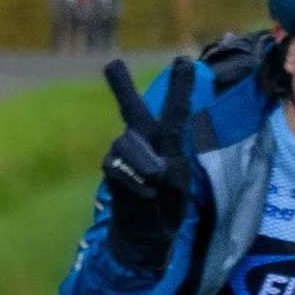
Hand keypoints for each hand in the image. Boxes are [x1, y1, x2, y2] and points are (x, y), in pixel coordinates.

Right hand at [100, 56, 195, 270]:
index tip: (183, 60)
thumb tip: (147, 162)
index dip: (179, 86)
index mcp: (168, 140)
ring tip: (155, 180)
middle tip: (112, 64)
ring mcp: (125, 154)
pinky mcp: (112, 170)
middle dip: (121, 86)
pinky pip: (117, 165)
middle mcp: (145, 141)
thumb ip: (164, 166)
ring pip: (125, 141)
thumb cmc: (167, 204)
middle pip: (132, 109)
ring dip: (142, 160)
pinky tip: (145, 193)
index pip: (175, 110)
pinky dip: (134, 179)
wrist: (149, 233)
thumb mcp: (177, 183)